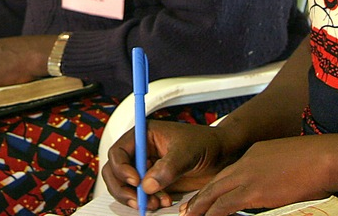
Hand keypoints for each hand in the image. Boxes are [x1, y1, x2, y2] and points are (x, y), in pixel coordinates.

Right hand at [101, 120, 233, 211]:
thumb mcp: (187, 151)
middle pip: (115, 172)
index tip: (136, 181)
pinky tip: (164, 201)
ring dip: (136, 198)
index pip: (118, 152)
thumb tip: (147, 185)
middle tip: (138, 201)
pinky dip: (148, 201)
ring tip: (156, 203)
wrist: (222, 155)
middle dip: (123, 189)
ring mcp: (146, 168)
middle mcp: (140, 151)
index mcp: (143, 135)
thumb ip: (168, 166)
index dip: (121, 168)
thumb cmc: (205, 143)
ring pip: (126, 186)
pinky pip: (142, 195)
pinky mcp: (154, 183)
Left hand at [180, 137, 329, 215]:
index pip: (228, 173)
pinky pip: (225, 205)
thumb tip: (272, 189)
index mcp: (254, 153)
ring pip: (215, 194)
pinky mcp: (254, 191)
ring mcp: (248, 176)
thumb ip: (273, 174)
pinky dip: (213, 214)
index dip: (215, 187)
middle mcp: (246, 162)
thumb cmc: (316, 160)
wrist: (323, 157)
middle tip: (187, 209)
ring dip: (201, 207)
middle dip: (200, 197)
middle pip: (216, 182)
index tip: (206, 196)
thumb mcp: (287, 162)